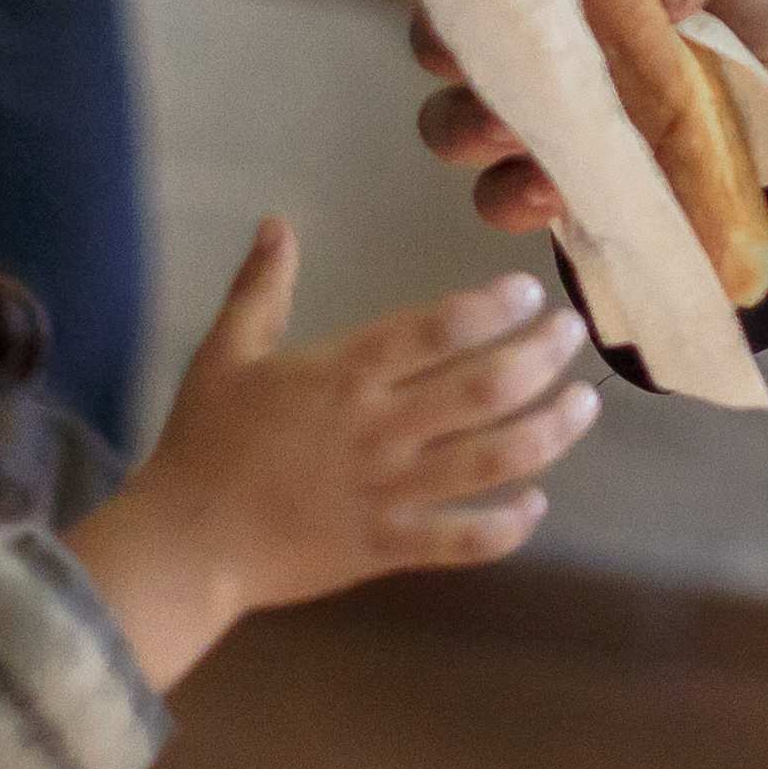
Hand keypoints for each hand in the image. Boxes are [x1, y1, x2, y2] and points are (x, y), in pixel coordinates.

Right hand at [59, 218, 595, 691]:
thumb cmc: (205, 442)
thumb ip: (260, 286)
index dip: (495, 307)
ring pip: (494, 461)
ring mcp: (390, 492)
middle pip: (486, 388)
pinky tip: (536, 503)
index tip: (530, 293)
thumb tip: (276, 222)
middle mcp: (380, 428)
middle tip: (573, 335)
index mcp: (344, 374)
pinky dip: (509, 524)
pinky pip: (466, 539)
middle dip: (543, 357)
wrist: (184, 543)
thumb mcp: (225, 352)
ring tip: (583, 406)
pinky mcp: (389, 546)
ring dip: (549, 431)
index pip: (439, 329)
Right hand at [413, 0, 767, 238]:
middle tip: (511, 121)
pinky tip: (595, 221)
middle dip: (468, 119)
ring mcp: (572, 135)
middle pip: (454, 102)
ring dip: (504, 183)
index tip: (481, 36)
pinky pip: (565, 222)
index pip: (466, 6)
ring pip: (490, 175)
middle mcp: (540, 66)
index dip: (452, 26)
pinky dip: (570, 230)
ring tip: (550, 183)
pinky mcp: (615, 187)